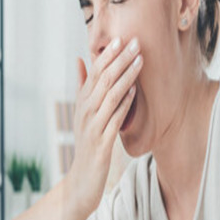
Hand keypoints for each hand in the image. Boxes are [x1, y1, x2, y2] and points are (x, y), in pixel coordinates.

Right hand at [66, 36, 142, 216]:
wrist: (81, 180)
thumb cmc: (87, 144)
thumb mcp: (82, 114)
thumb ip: (83, 86)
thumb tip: (79, 59)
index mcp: (82, 102)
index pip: (94, 73)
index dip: (108, 55)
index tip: (122, 38)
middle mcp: (85, 111)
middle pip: (103, 80)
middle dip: (120, 60)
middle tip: (136, 41)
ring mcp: (92, 127)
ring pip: (109, 96)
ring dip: (125, 76)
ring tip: (140, 60)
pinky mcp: (101, 143)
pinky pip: (114, 119)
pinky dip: (124, 104)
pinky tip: (134, 91)